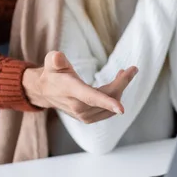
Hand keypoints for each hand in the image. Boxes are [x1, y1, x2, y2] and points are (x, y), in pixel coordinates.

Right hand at [23, 51, 138, 123]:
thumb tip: (58, 57)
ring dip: (120, 90)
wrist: (45, 92)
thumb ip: (56, 60)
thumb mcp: (51, 62)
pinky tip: (116, 86)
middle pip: (108, 97)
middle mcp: (78, 106)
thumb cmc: (52, 73)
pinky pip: (108, 111)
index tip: (122, 109)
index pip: (90, 97)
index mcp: (71, 90)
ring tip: (123, 74)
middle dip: (122, 83)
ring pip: (111, 105)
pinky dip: (115, 100)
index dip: (107, 102)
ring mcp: (83, 115)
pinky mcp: (88, 119)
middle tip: (132, 69)